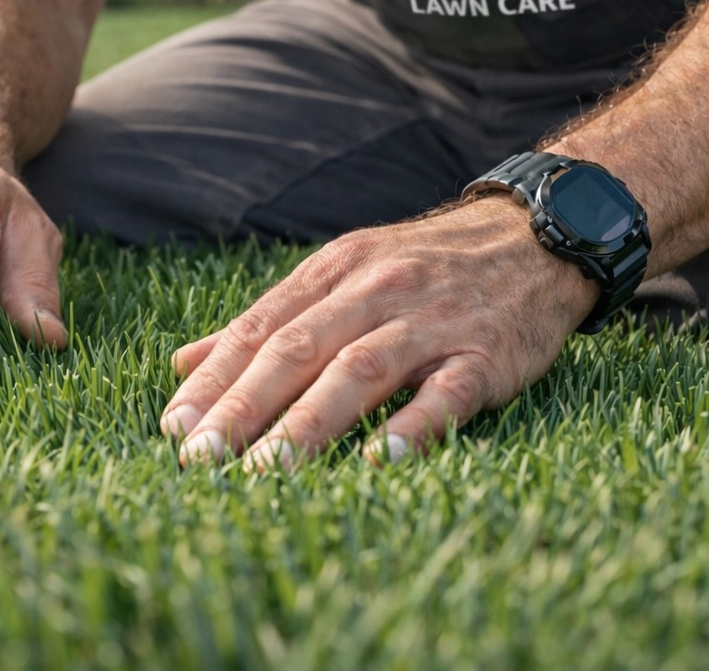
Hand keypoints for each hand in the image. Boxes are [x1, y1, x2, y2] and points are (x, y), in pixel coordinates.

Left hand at [159, 197, 598, 467]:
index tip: (173, 430)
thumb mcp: (344, 275)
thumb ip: (271, 321)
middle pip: (297, 350)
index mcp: (333, 273)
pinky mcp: (485, 352)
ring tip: (267, 472)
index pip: (260, 329)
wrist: (534, 237)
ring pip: (359, 370)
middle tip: (202, 459)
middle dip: (244, 407)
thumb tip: (186, 364)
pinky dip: (416, 424)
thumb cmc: (427, 268)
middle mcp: (374, 291)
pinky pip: (448, 391)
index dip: (215, 381)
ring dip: (309, 423)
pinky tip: (384, 459)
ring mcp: (430, 321)